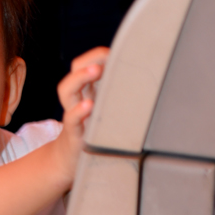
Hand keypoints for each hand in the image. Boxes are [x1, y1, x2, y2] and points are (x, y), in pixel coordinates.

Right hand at [55, 46, 108, 169]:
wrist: (69, 160)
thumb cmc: (93, 134)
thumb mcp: (105, 111)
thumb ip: (117, 97)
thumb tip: (147, 83)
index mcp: (86, 91)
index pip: (85, 63)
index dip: (97, 55)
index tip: (114, 53)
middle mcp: (77, 99)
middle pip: (74, 70)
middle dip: (89, 60)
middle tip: (106, 58)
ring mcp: (73, 115)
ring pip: (67, 91)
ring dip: (80, 77)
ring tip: (96, 71)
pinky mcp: (74, 133)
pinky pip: (71, 120)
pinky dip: (78, 111)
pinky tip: (89, 106)